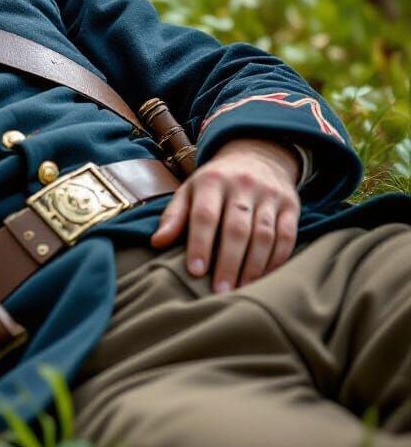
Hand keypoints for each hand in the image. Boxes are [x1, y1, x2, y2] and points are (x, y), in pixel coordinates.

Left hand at [149, 138, 300, 291]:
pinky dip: (277, 259)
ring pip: (264, 234)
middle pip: (237, 228)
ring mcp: (269, 195)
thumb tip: (156, 242)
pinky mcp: (291, 205)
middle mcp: (242, 185)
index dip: (200, 244)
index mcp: (212, 181)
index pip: (205, 215)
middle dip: (228, 262)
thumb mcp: (190, 191)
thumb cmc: (214, 182)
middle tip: (220, 291)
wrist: (257, 155)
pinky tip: (265, 277)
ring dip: (253, 266)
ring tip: (242, 289)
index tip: (196, 272)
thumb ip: (174, 216)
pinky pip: (287, 235)